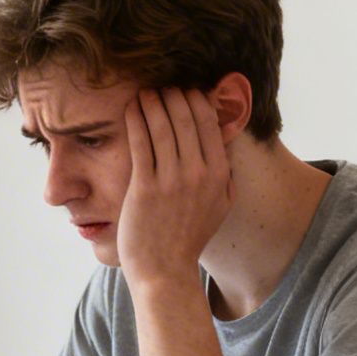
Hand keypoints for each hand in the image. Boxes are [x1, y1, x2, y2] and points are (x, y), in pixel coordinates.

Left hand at [117, 88, 233, 285]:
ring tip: (145, 91)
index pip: (209, 121)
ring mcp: (171, 180)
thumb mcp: (220, 206)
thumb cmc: (189, 237)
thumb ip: (225, 174)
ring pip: (162, 124)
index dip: (196, 98)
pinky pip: (140, 141)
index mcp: (219, 174)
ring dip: (152, 101)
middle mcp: (198, 173)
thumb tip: (223, 140)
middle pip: (186, 116)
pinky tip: (131, 107)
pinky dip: (136, 118)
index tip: (184, 89)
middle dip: (173, 93)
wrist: (165, 270)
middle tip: (162, 85)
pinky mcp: (144, 186)